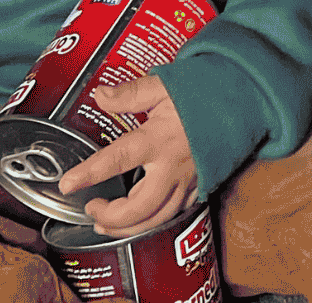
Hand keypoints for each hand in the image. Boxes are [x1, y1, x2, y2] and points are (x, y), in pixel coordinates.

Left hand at [58, 74, 199, 235]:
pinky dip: (152, 220)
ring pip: (155, 219)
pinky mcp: (199, 184)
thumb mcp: (166, 84)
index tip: (67, 184)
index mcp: (160, 138)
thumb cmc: (206, 89)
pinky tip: (142, 215)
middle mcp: (173, 165)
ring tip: (108, 221)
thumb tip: (101, 95)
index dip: (89, 173)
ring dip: (128, 227)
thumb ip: (131, 93)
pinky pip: (174, 213)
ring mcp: (188, 178)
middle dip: (110, 217)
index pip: (117, 159)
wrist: (244, 97)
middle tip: (93, 208)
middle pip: (138, 209)